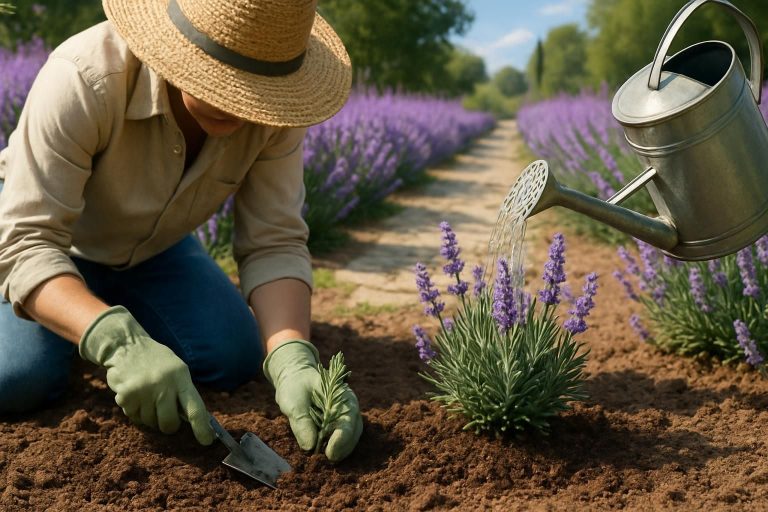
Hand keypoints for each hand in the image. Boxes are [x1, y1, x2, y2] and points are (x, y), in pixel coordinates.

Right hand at [79, 306, 214, 444]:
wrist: (127, 345)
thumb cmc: (157, 361)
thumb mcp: (177, 370)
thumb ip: (183, 392)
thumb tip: (196, 421)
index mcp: (181, 377)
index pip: (195, 408)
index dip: (201, 428)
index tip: (207, 442)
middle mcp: (164, 385)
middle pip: (169, 424)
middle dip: (168, 425)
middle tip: (164, 415)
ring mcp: (144, 391)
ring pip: (150, 423)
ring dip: (149, 415)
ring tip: (147, 396)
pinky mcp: (126, 397)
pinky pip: (134, 417)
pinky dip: (135, 410)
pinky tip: (135, 394)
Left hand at [263, 340, 362, 460]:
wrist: (296, 379)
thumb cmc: (295, 387)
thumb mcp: (293, 401)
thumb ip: (301, 422)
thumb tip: (310, 447)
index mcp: (341, 394)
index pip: (348, 419)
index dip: (342, 439)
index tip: (330, 453)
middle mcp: (349, 406)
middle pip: (354, 431)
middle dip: (343, 448)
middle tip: (328, 460)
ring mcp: (347, 416)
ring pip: (352, 437)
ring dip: (341, 451)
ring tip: (325, 459)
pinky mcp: (340, 425)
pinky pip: (344, 439)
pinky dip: (337, 449)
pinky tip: (325, 454)